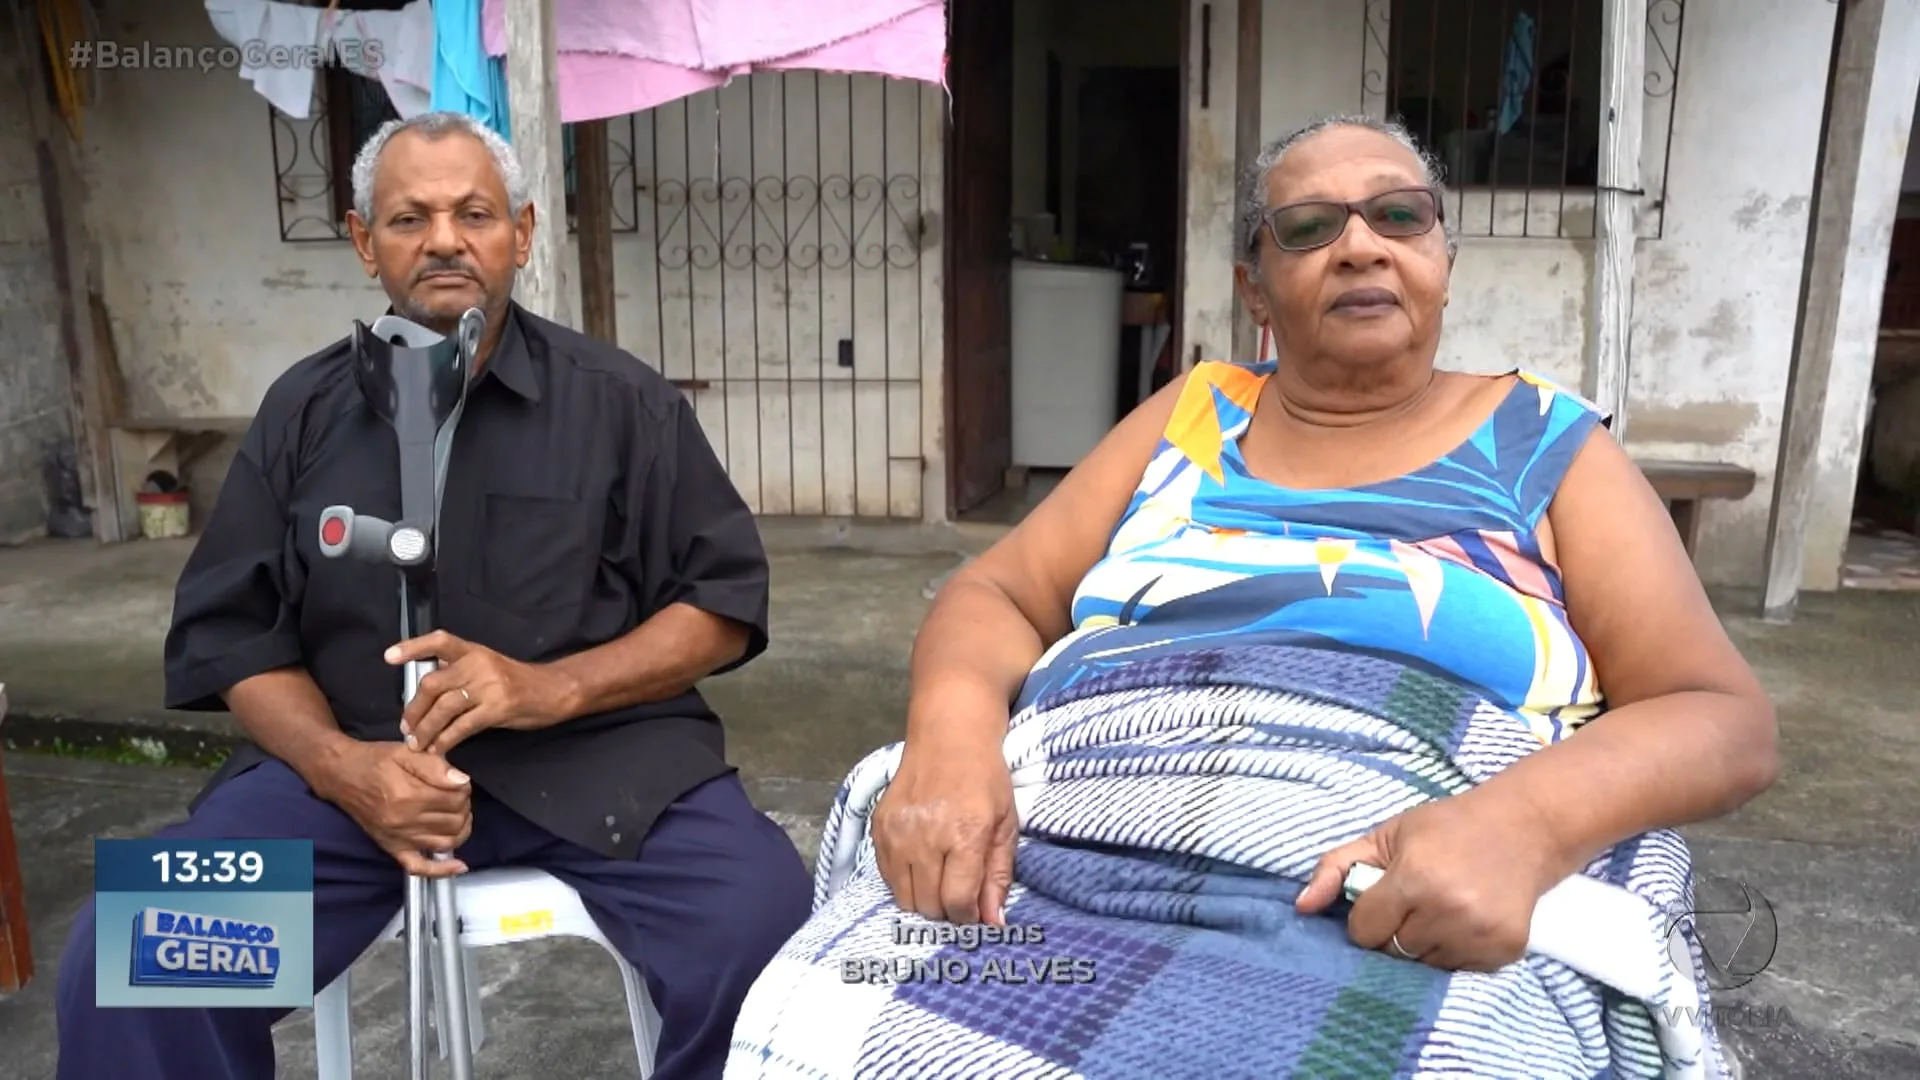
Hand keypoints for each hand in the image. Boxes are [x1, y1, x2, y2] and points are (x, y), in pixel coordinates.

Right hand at [323, 741, 473, 876]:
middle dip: (463, 806)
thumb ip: (435, 766)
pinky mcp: (392, 848)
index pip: (456, 799)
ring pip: (446, 842)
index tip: (458, 781)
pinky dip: (441, 870)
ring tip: (457, 814)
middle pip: (454, 820)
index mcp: (408, 795)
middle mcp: (404, 821)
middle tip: (456, 795)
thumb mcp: (406, 752)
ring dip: (460, 829)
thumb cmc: (374, 761)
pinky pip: (419, 867)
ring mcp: (398, 838)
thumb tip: (461, 781)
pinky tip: (459, 865)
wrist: (341, 775)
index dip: (463, 788)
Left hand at [386, 631, 578, 754]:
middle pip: (432, 684)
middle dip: (414, 709)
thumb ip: (461, 672)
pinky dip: (446, 741)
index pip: (439, 641)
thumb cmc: (518, 682)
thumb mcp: (489, 666)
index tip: (388, 657)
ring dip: (426, 729)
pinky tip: (439, 749)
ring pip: (444, 709)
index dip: (412, 647)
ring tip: (418, 743)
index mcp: (474, 650)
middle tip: (405, 727)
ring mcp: (489, 686)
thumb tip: (427, 690)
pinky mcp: (498, 708)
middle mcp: (479, 664)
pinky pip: (462, 727)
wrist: (554, 691)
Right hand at [871, 741, 1017, 925]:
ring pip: (904, 898)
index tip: (975, 912)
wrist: (948, 738)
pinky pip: (887, 877)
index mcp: (964, 835)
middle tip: (959, 894)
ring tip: (940, 881)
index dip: (968, 917)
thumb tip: (993, 922)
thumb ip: (999, 876)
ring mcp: (897, 833)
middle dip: (947, 910)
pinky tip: (921, 865)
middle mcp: (925, 837)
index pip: (958, 901)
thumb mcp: (1006, 826)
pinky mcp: (878, 828)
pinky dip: (904, 882)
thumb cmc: (985, 780)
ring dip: (924, 900)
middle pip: (929, 906)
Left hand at [1294, 790, 1567, 971]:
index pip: (1365, 930)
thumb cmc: (1446, 829)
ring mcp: (1480, 934)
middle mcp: (1449, 910)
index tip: (1383, 898)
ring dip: (1423, 945)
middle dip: (1393, 932)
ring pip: (1423, 966)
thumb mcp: (1386, 835)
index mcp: (1415, 878)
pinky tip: (1464, 922)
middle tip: (1413, 902)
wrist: (1524, 828)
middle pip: (1392, 952)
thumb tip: (1300, 907)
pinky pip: (1458, 971)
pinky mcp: (1505, 950)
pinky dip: (1454, 953)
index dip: (1367, 916)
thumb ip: (1336, 867)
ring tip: (1440, 910)